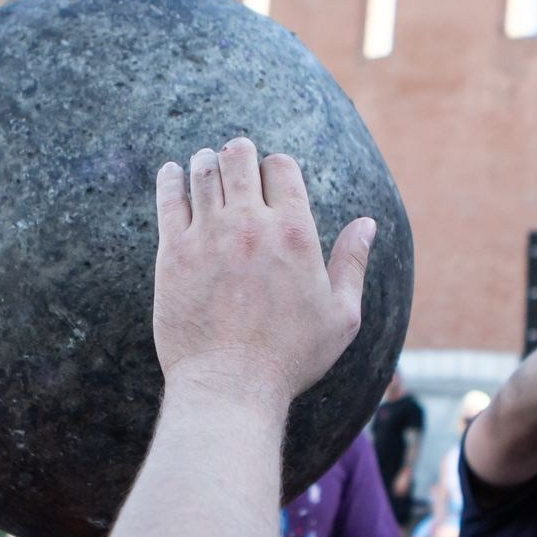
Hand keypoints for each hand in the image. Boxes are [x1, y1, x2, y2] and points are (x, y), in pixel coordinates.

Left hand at [152, 137, 374, 407]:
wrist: (230, 384)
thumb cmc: (291, 357)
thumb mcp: (341, 315)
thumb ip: (352, 263)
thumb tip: (367, 224)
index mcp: (295, 232)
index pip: (281, 168)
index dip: (276, 167)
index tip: (270, 177)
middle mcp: (251, 225)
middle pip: (239, 157)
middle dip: (240, 152)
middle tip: (236, 158)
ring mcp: (208, 235)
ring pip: (204, 172)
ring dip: (207, 162)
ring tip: (207, 165)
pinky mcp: (173, 253)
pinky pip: (169, 198)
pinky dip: (170, 178)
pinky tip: (172, 173)